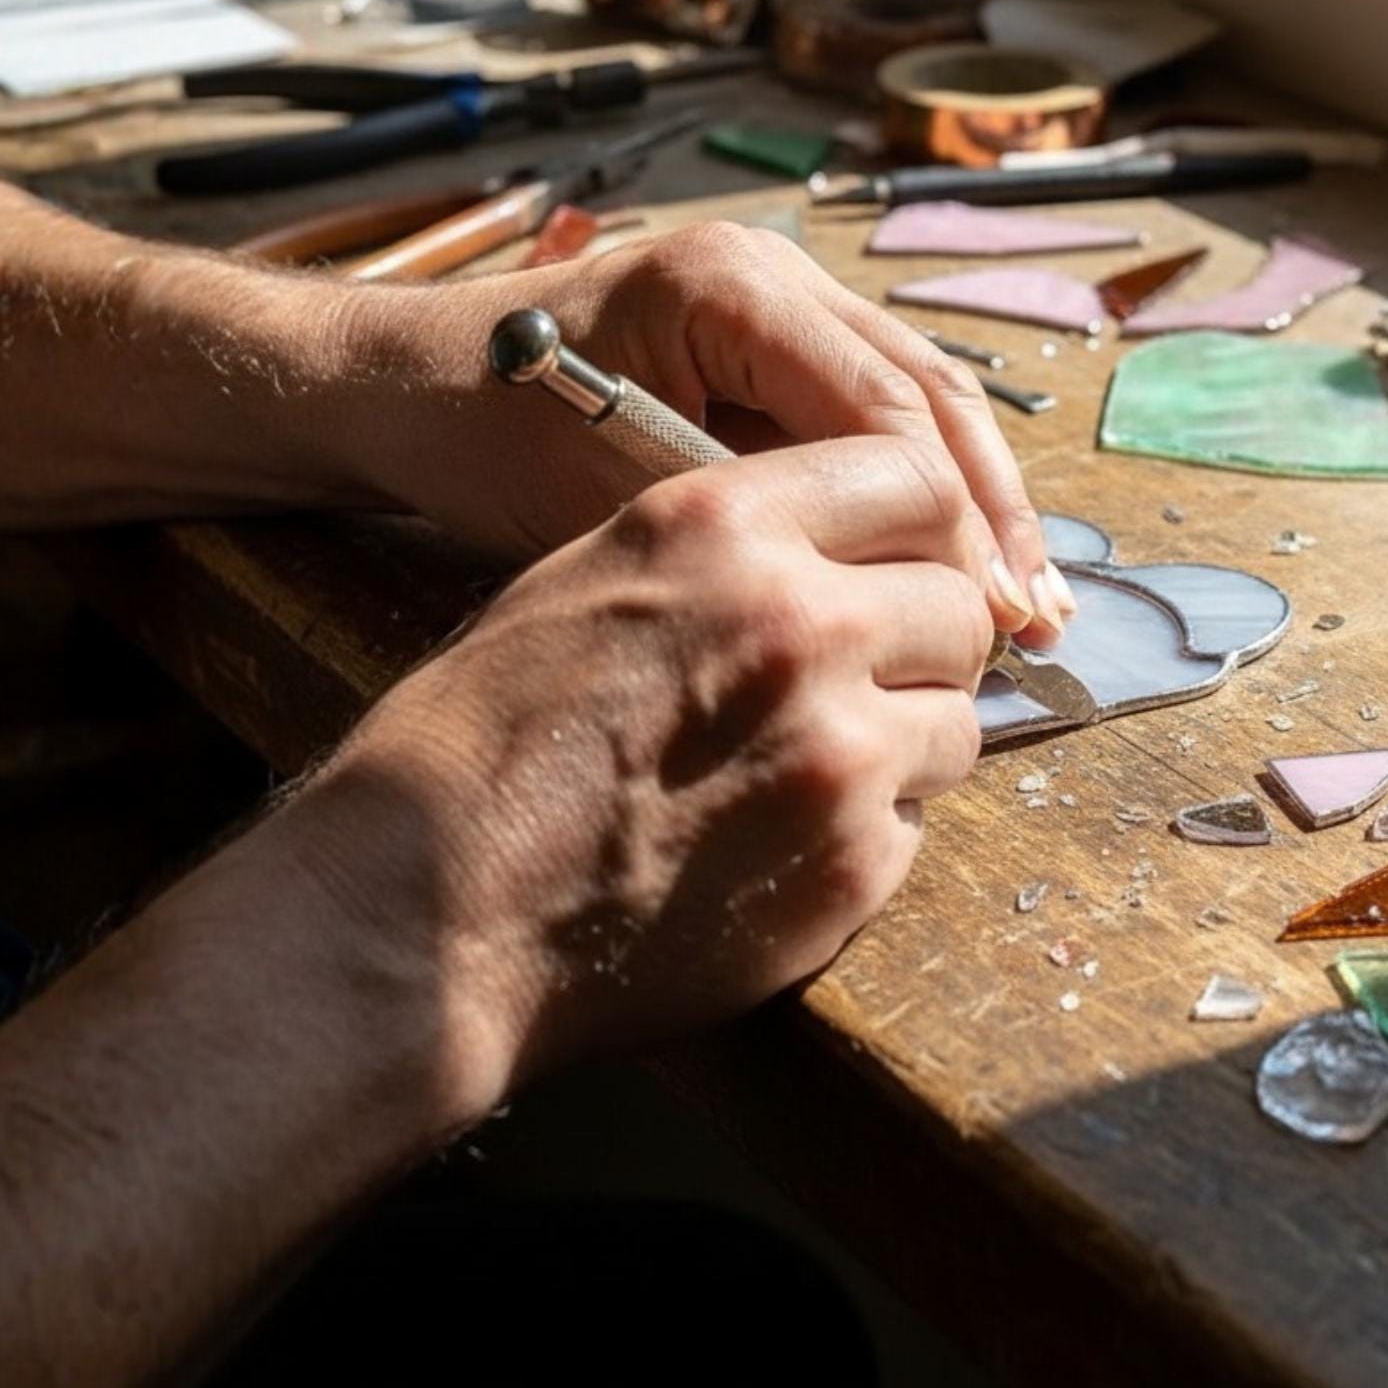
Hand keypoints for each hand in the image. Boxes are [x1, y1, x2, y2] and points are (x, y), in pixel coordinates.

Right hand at [293, 436, 994, 1086]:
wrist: (426, 913)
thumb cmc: (478, 743)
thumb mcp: (591, 575)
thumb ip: (737, 548)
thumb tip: (848, 554)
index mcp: (727, 527)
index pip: (917, 474)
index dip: (926, 524)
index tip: (908, 562)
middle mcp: (801, 623)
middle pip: (960, 604)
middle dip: (927, 639)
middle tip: (869, 674)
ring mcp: (839, 752)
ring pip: (959, 722)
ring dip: (908, 737)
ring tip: (814, 764)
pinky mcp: (851, 867)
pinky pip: (917, 825)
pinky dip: (870, 830)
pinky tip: (781, 838)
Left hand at [343, 221, 1075, 645]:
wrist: (400, 388)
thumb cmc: (480, 437)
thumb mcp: (611, 498)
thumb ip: (751, 529)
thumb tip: (886, 602)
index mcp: (735, 287)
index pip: (885, 405)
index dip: (946, 517)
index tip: (982, 613)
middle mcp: (778, 276)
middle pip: (931, 393)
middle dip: (989, 512)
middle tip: (1036, 619)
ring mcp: (782, 305)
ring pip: (921, 404)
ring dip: (975, 507)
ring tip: (1028, 605)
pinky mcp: (774, 349)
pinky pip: (876, 420)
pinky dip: (920, 498)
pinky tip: (957, 570)